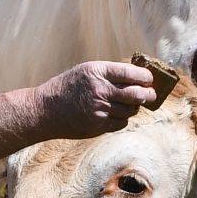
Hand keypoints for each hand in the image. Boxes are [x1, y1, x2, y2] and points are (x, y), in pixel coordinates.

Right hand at [32, 61, 158, 138]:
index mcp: (97, 72)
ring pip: (131, 110)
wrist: (45, 110)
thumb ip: (109, 73)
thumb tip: (137, 77)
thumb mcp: (86, 71)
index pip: (131, 73)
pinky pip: (121, 123)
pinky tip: (117, 113)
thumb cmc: (66, 87)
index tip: (149, 79)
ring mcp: (100, 109)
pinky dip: (123, 118)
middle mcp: (100, 90)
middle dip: (148, 94)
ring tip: (130, 103)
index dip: (146, 77)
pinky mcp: (99, 125)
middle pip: (137, 94)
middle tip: (151, 94)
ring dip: (134, 107)